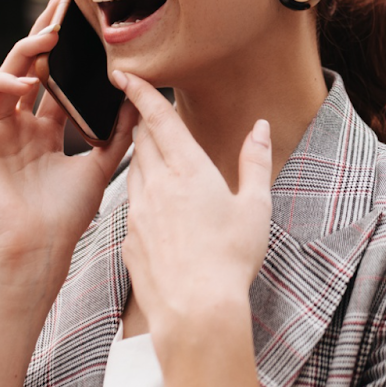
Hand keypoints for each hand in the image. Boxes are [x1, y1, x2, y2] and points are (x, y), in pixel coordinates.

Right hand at [0, 0, 137, 293]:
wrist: (37, 251)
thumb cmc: (66, 219)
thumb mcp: (101, 167)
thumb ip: (118, 133)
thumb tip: (140, 99)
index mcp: (44, 133)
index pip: (54, 81)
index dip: (65, 53)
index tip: (80, 22)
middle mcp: (17, 129)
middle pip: (27, 69)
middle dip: (42, 36)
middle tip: (60, 5)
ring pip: (2, 76)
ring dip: (23, 53)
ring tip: (49, 38)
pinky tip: (22, 80)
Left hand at [112, 71, 273, 349]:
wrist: (195, 312)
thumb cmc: (231, 259)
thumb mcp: (255, 206)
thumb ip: (255, 161)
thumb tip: (261, 127)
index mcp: (188, 170)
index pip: (159, 119)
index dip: (141, 93)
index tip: (124, 74)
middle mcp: (156, 185)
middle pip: (142, 141)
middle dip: (142, 122)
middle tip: (141, 109)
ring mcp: (137, 213)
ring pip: (134, 172)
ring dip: (141, 157)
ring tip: (151, 154)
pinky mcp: (129, 240)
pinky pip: (131, 206)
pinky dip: (141, 196)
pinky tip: (155, 207)